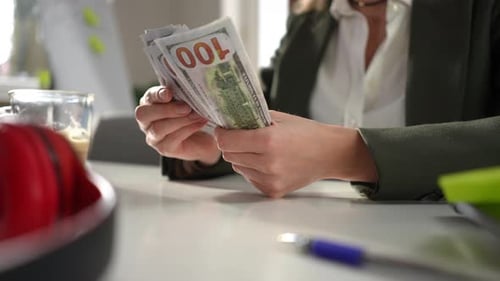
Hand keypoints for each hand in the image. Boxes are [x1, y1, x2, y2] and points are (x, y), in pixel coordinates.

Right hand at [135, 86, 220, 164]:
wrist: (203, 138)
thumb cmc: (190, 115)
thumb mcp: (186, 101)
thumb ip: (181, 94)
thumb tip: (187, 86)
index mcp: (149, 104)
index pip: (148, 97)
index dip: (156, 94)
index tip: (169, 93)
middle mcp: (146, 121)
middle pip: (144, 114)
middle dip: (166, 109)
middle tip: (186, 107)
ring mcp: (153, 137)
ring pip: (159, 128)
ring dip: (180, 120)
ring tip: (197, 114)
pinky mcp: (164, 149)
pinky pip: (173, 138)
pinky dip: (188, 129)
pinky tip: (199, 123)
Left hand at [214, 111, 377, 197]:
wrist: (330, 154)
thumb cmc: (307, 134)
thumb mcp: (279, 119)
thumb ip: (253, 119)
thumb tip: (229, 120)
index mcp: (268, 141)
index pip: (226, 141)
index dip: (223, 133)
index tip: (224, 129)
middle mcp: (268, 163)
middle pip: (229, 156)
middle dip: (232, 145)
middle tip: (243, 138)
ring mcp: (271, 180)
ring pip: (238, 168)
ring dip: (243, 158)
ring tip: (260, 150)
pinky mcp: (273, 191)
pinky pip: (250, 179)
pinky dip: (253, 170)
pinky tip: (268, 162)